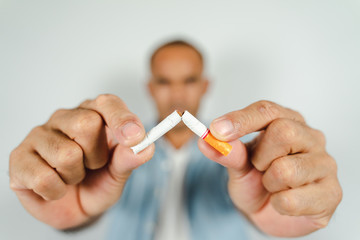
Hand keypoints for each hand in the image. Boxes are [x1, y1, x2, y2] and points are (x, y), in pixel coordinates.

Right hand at [9, 94, 153, 228]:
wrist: (73, 208)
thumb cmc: (97, 182)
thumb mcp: (119, 173)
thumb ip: (129, 158)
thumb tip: (145, 147)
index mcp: (93, 114)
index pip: (107, 103)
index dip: (122, 118)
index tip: (135, 137)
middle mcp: (65, 118)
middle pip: (86, 124)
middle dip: (96, 156)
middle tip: (92, 165)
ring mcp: (39, 135)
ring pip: (66, 154)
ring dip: (76, 176)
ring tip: (73, 176)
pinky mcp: (20, 157)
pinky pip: (44, 178)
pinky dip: (57, 191)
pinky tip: (56, 187)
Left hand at [198, 100, 341, 236]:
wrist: (269, 212)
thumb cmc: (256, 182)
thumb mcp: (237, 167)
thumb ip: (227, 153)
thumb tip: (207, 140)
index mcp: (288, 121)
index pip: (267, 110)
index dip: (241, 120)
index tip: (217, 130)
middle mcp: (311, 137)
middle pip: (283, 132)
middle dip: (260, 157)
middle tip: (259, 168)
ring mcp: (325, 164)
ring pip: (286, 169)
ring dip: (269, 183)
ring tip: (273, 186)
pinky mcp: (331, 193)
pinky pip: (293, 200)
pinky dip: (278, 205)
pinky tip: (283, 203)